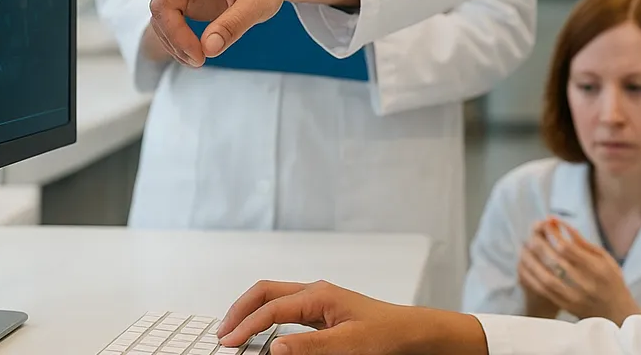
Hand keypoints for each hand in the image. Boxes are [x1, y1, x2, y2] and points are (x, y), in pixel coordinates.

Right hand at [126, 0, 291, 67]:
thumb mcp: (259, 2)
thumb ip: (234, 23)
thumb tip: (208, 49)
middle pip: (162, 6)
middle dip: (174, 35)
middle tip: (197, 59)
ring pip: (163, 22)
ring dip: (174, 45)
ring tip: (198, 62)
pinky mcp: (188, 7)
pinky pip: (173, 29)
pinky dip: (179, 46)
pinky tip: (195, 57)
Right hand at [217, 280, 487, 354]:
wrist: (417, 334)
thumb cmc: (389, 336)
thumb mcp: (349, 346)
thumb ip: (310, 346)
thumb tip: (273, 348)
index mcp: (319, 295)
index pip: (271, 308)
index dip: (246, 326)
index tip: (227, 344)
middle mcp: (316, 293)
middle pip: (266, 292)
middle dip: (241, 309)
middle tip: (223, 333)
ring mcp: (321, 301)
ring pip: (275, 298)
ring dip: (253, 311)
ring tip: (236, 331)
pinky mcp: (325, 313)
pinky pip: (288, 310)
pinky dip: (268, 318)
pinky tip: (265, 334)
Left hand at [518, 218, 640, 323]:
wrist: (618, 314)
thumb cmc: (612, 281)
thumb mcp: (605, 259)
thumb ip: (583, 243)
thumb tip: (560, 224)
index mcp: (599, 270)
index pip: (569, 249)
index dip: (554, 235)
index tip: (546, 224)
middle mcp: (587, 285)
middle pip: (556, 263)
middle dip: (541, 246)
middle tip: (531, 234)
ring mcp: (576, 299)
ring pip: (547, 279)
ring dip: (532, 263)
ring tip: (524, 249)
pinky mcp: (567, 307)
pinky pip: (544, 293)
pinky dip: (532, 279)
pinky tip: (525, 267)